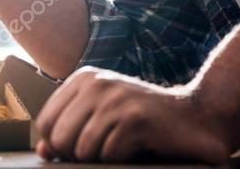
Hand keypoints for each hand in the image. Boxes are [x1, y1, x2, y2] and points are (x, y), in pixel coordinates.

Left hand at [35, 67, 230, 163]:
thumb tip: (43, 151)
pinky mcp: (134, 119)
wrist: (196, 114)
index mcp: (83, 79)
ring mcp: (115, 100)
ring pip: (83, 149)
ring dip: (100, 160)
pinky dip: (120, 161)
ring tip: (119, 151)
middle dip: (74, 156)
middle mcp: (95, 84)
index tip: (72, 152)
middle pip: (60, 137)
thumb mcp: (102, 114)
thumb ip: (70, 127)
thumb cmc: (143, 117)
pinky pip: (110, 154)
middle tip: (98, 156)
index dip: (55, 144)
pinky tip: (135, 150)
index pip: (45, 121)